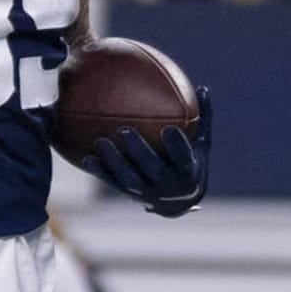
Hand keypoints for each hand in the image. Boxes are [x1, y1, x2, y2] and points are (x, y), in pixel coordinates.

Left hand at [82, 86, 211, 217]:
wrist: (177, 202)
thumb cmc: (190, 163)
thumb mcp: (201, 143)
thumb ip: (202, 118)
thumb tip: (204, 88)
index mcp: (187, 171)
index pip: (183, 158)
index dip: (176, 145)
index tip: (169, 128)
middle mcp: (168, 185)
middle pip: (153, 169)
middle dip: (139, 151)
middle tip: (124, 129)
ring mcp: (148, 192)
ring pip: (130, 179)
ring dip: (114, 162)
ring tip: (101, 142)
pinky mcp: (130, 196)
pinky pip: (113, 183)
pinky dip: (100, 172)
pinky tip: (86, 158)